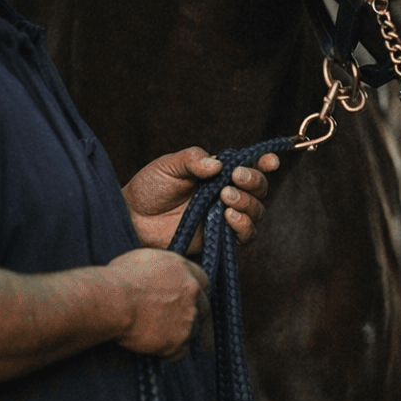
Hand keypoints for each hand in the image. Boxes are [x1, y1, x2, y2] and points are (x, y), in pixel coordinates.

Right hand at [105, 248, 209, 359]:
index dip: (195, 293)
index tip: (188, 300)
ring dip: (179, 334)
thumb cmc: (119, 279)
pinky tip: (157, 350)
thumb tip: (159, 273)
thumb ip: (162, 267)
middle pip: (204, 307)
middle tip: (178, 322)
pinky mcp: (178, 341)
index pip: (202, 282)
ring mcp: (188, 318)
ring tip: (158, 336)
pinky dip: (171, 353)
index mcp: (185, 270)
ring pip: (192, 330)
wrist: (112, 301)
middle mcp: (192, 292)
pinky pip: (181, 352)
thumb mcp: (144, 258)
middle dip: (193, 315)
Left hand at [123, 146, 279, 251]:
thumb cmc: (149, 189)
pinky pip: (245, 237)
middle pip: (259, 190)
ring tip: (226, 198)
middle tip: (235, 178)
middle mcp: (227, 195)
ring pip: (256, 212)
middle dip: (254, 181)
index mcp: (219, 174)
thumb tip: (219, 164)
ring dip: (248, 203)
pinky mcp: (219, 241)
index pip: (251, 166)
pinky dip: (243, 226)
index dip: (265, 162)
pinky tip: (228, 217)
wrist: (131, 220)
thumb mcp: (169, 166)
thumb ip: (194, 159)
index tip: (269, 161)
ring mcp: (225, 219)